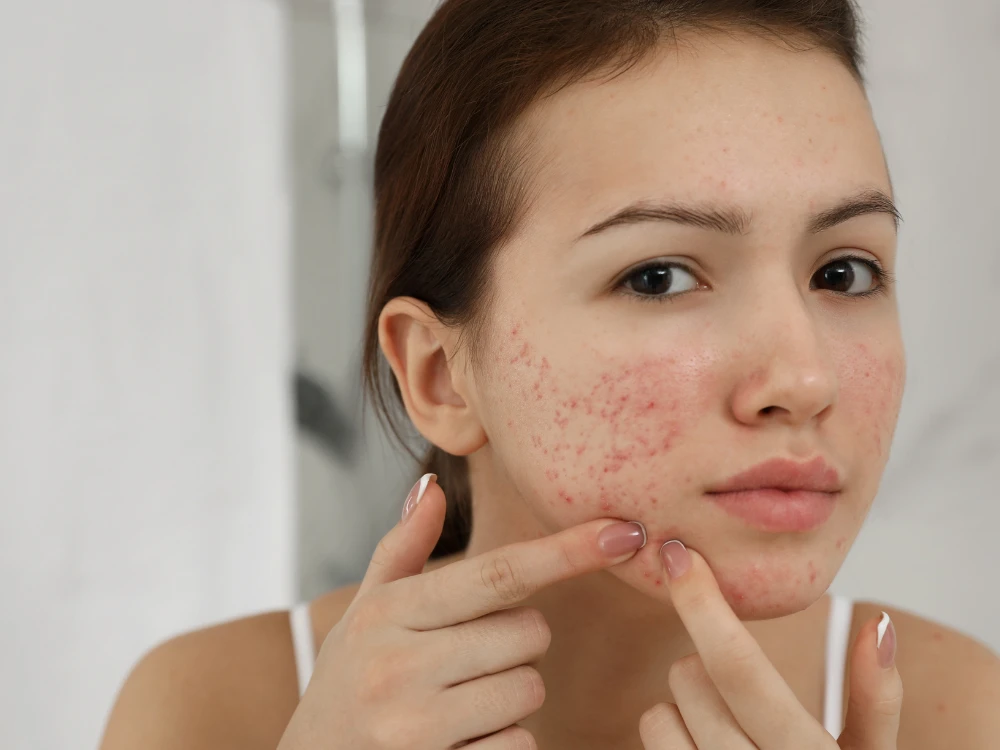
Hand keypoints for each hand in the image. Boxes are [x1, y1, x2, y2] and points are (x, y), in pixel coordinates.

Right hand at [276, 474, 648, 749]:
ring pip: (529, 691)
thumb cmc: (345, 681)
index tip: (623, 533)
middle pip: (529, 635)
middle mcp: (399, 667)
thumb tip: (431, 486)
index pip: (497, 574)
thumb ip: (401, 550)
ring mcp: (417, 728)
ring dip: (512, 694)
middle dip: (518, 643)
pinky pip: (519, 746)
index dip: (566, 552)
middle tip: (471, 655)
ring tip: (461, 700)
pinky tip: (461, 741)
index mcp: (388, 613)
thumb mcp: (364, 612)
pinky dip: (503, 742)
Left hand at [639, 541, 902, 749]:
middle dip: (703, 669)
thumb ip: (875, 699)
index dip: (704, 603)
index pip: (739, 667)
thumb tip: (878, 623)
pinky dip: (668, 742)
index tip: (677, 554)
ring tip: (720, 732)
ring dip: (679, 711)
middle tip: (734, 692)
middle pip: (689, 681)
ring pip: (656, 717)